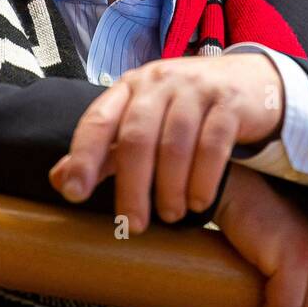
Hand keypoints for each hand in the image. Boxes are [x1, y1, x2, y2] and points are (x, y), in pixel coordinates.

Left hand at [48, 54, 282, 230]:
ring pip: (174, 144)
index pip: (97, 120)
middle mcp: (158, 83)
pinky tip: (199, 202)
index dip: (83, 157)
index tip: (74, 194)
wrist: (249, 81)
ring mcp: (195, 89)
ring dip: (170, 188)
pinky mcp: (229, 103)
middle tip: (133, 225)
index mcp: (129, 87)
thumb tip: (59, 179)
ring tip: (171, 215)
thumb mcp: (143, 120)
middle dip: (132, 187)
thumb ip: (105, 149)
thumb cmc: (185, 107)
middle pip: (136, 138)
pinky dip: (203, 179)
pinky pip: (213, 145)